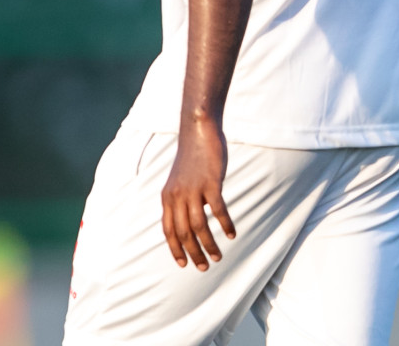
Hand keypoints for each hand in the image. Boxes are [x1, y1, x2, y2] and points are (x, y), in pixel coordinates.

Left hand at [160, 116, 235, 270]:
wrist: (197, 131)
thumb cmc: (191, 158)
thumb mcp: (178, 181)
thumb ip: (180, 200)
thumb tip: (188, 222)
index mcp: (167, 196)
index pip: (168, 229)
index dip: (175, 249)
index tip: (183, 265)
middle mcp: (177, 195)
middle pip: (183, 232)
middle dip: (193, 253)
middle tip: (205, 267)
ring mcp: (193, 189)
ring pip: (199, 226)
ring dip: (209, 245)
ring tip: (218, 257)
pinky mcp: (210, 183)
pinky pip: (217, 210)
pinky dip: (224, 225)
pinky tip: (231, 234)